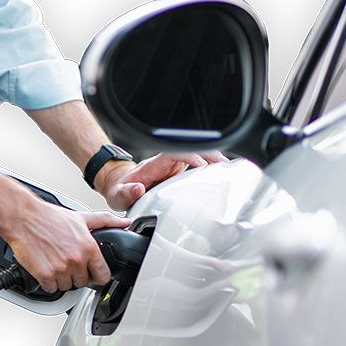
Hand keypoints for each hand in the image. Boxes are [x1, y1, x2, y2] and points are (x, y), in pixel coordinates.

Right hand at [6, 205, 130, 293]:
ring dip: (61, 279)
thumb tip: (124, 223)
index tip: (91, 273)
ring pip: (67, 286)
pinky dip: (48, 282)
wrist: (23, 219)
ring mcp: (61, 269)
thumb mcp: (81, 217)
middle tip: (66, 262)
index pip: (103, 275)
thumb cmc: (49, 218)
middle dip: (76, 274)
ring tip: (54, 263)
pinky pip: (51, 288)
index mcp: (89, 248)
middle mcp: (76, 260)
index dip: (97, 275)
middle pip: (83, 282)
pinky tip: (45, 268)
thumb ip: (105, 221)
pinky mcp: (45, 275)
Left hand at [99, 151, 227, 210]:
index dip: (188, 155)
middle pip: (188, 150)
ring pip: (194, 155)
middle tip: (223, 164)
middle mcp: (163, 162)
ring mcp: (171, 165)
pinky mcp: (177, 171)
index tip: (201, 165)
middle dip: (206, 154)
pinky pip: (195, 163)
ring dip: (211, 158)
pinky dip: (208, 166)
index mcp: (151, 165)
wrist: (120, 187)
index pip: (172, 153)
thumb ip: (126, 192)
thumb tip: (138, 189)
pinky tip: (220, 171)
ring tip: (228, 167)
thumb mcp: (118, 195)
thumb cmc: (120, 190)